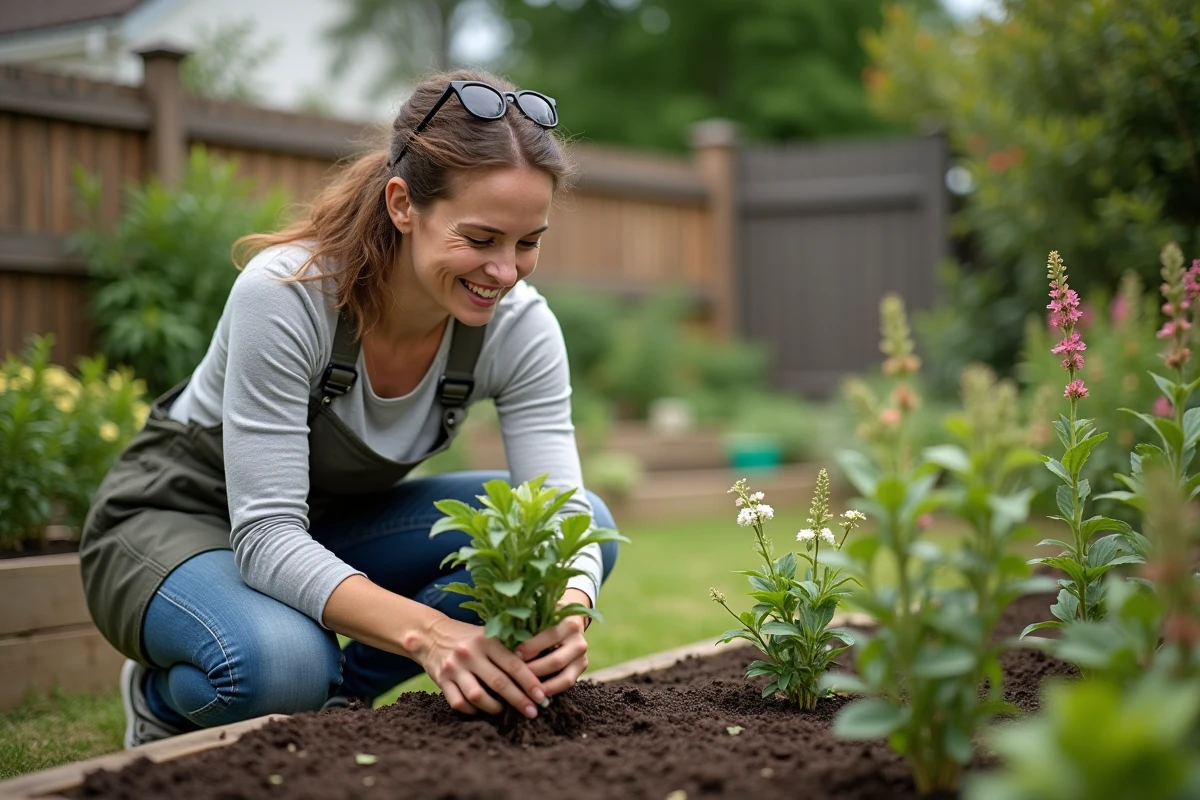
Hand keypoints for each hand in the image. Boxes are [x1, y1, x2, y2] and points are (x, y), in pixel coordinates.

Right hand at [414, 614, 546, 717]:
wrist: (430, 635)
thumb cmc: (469, 638)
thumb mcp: (489, 635)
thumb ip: (509, 649)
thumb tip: (540, 671)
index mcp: (487, 640)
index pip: (514, 664)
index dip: (530, 682)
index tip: (542, 696)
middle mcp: (470, 653)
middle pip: (499, 683)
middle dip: (519, 700)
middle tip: (533, 712)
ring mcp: (454, 667)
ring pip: (478, 696)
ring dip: (494, 708)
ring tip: (503, 711)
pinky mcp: (441, 680)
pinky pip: (459, 703)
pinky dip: (472, 710)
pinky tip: (480, 710)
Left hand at [513, 588, 592, 695]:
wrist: (567, 623)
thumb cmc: (544, 620)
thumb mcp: (538, 618)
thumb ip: (526, 626)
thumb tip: (502, 639)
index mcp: (568, 623)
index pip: (547, 638)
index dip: (529, 648)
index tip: (512, 655)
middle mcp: (579, 640)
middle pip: (555, 661)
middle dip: (532, 672)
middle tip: (514, 678)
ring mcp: (582, 656)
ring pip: (564, 677)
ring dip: (542, 686)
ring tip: (523, 691)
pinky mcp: (582, 667)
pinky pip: (568, 683)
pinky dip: (551, 690)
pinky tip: (535, 693)